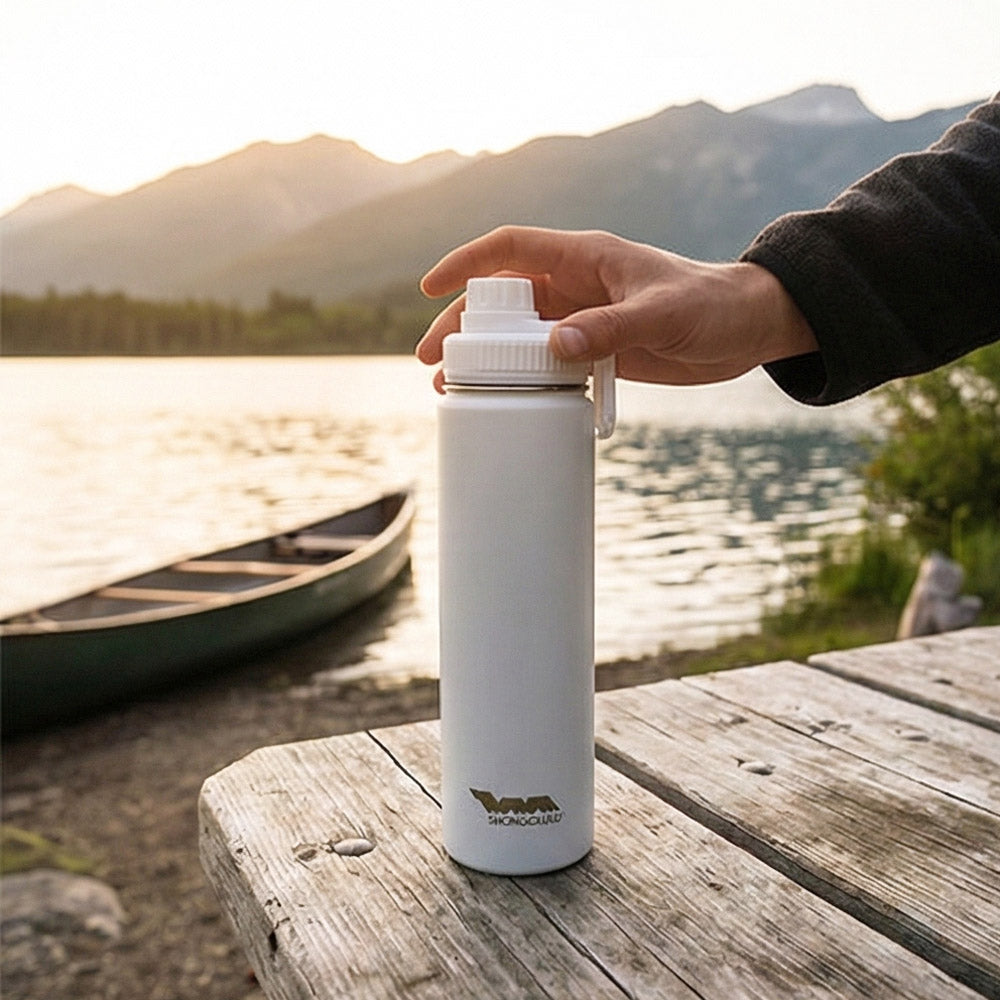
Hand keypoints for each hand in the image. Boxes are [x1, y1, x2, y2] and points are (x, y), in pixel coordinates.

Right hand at [416, 226, 816, 391]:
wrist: (748, 328)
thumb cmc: (713, 304)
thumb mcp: (663, 314)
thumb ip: (611, 328)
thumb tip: (555, 346)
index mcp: (585, 257)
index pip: (510, 250)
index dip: (466, 263)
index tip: (429, 288)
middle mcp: (576, 284)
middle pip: (501, 298)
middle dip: (461, 324)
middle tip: (431, 359)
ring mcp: (584, 318)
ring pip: (518, 334)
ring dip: (484, 356)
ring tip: (451, 386)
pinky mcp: (597, 349)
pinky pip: (547, 361)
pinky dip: (522, 378)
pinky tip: (505, 398)